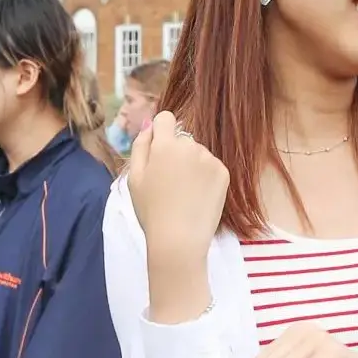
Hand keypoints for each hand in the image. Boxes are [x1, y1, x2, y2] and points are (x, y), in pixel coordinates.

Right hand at [125, 112, 229, 254]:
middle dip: (175, 153)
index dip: (160, 132)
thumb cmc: (151, 210)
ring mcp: (209, 159)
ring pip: (197, 154)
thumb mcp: (134, 178)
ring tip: (184, 193)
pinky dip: (205, 177)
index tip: (159, 152)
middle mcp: (190, 145)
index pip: (166, 119)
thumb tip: (149, 124)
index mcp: (164, 145)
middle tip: (169, 183)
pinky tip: (198, 197)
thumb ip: (140, 146)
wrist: (179, 238)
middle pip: (181, 140)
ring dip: (191, 166)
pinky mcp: (223, 173)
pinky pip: (211, 166)